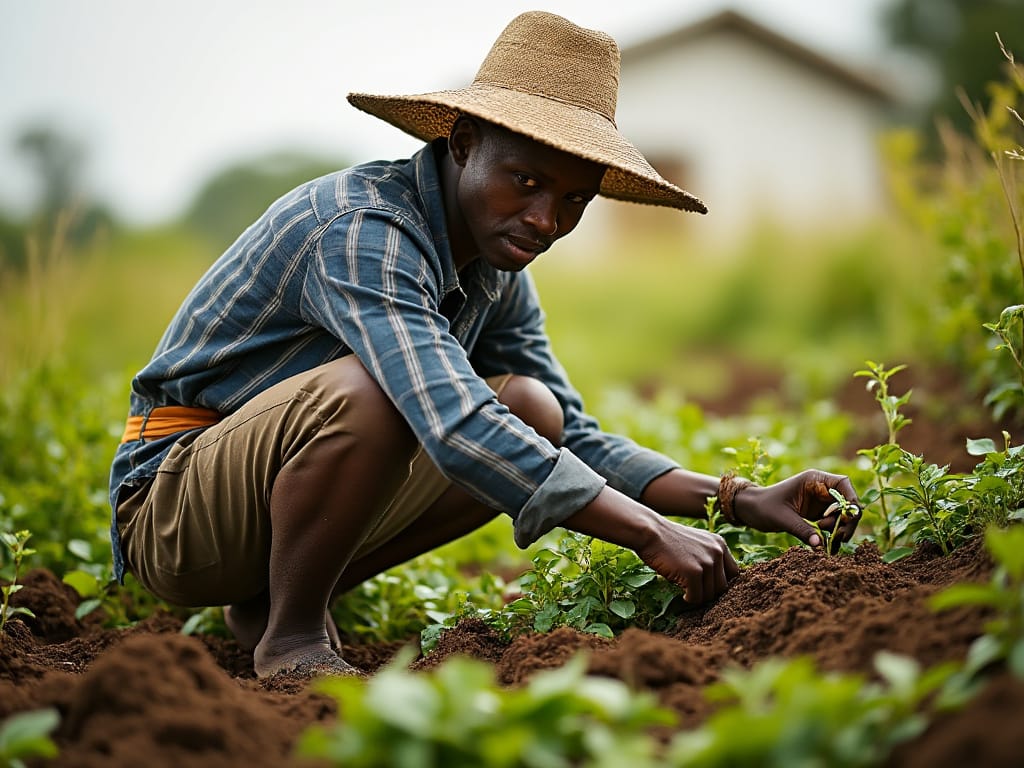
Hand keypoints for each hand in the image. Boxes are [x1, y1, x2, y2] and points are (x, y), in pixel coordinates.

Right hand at [636, 518, 739, 604]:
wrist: (650, 532)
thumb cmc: (668, 540)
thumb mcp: (696, 543)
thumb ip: (709, 556)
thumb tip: (716, 583)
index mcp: (720, 544)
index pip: (734, 574)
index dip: (720, 582)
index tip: (707, 585)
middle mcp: (717, 552)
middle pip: (723, 587)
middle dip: (708, 591)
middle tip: (694, 590)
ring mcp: (707, 563)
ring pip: (710, 595)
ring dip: (698, 596)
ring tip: (686, 589)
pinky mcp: (694, 573)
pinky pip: (696, 598)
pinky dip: (688, 600)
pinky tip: (681, 593)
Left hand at [732, 469, 861, 547]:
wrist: (750, 510)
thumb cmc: (763, 507)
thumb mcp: (782, 518)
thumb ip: (802, 530)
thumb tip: (820, 545)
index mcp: (814, 480)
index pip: (843, 484)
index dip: (851, 500)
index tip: (847, 518)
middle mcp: (821, 489)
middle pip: (847, 502)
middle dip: (847, 520)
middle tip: (837, 536)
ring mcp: (820, 502)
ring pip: (843, 515)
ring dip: (841, 529)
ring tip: (829, 541)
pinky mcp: (818, 515)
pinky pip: (833, 524)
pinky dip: (834, 535)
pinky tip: (827, 546)